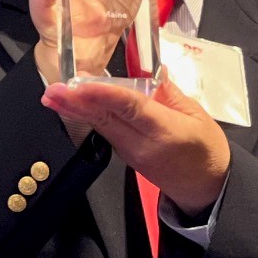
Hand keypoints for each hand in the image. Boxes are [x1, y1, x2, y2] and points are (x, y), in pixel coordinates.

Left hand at [41, 71, 229, 213]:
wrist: (204, 187)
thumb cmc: (206, 149)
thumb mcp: (198, 114)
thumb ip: (170, 92)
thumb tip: (151, 70)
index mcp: (165, 131)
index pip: (130, 109)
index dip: (104, 95)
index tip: (82, 85)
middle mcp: (142, 144)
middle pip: (105, 120)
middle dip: (76, 104)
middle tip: (52, 90)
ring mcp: (130, 153)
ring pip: (100, 126)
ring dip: (76, 110)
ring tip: (55, 95)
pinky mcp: (124, 156)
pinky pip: (105, 131)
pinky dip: (88, 116)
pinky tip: (74, 105)